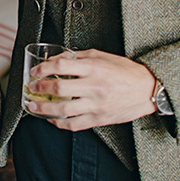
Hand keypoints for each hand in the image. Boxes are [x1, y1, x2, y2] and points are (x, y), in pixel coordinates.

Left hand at [24, 49, 156, 130]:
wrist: (148, 89)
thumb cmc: (126, 71)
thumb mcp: (103, 56)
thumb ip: (80, 57)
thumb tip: (59, 59)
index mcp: (94, 67)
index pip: (61, 66)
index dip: (43, 68)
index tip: (35, 71)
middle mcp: (94, 86)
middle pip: (59, 88)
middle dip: (40, 88)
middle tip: (31, 88)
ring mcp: (96, 104)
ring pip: (63, 109)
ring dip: (44, 108)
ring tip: (33, 105)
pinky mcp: (100, 119)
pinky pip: (75, 124)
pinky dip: (60, 123)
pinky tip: (51, 119)